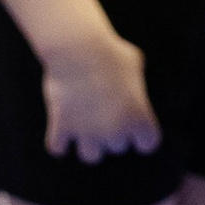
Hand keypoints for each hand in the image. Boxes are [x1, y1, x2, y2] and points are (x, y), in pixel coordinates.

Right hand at [40, 25, 159, 162]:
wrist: (77, 48)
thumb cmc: (109, 51)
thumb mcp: (134, 63)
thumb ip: (135, 82)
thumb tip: (128, 86)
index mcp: (138, 118)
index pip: (147, 144)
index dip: (140, 134)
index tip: (132, 121)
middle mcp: (114, 131)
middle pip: (117, 147)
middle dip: (111, 132)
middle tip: (103, 110)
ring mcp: (87, 132)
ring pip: (91, 156)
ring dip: (89, 143)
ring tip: (84, 126)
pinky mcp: (61, 127)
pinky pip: (57, 148)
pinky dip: (58, 141)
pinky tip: (60, 127)